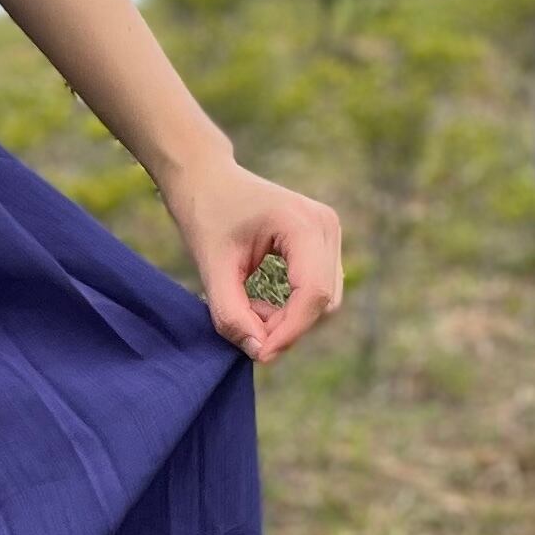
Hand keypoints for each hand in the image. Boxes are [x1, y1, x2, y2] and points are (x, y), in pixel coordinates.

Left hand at [158, 155, 343, 366]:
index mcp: (303, 224)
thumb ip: (231, 313)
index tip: (259, 355)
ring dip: (288, 319)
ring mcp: (329, 233)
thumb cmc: (205, 214)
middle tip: (243, 329)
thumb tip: (258, 351)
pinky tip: (257, 304)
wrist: (207, 179)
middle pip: (324, 301)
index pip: (313, 293)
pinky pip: (318, 290)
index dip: (289, 331)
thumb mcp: (211, 267)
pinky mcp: (323, 243)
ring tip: (246, 311)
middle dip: (287, 327)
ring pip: (324, 300)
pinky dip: (290, 308)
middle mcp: (326, 226)